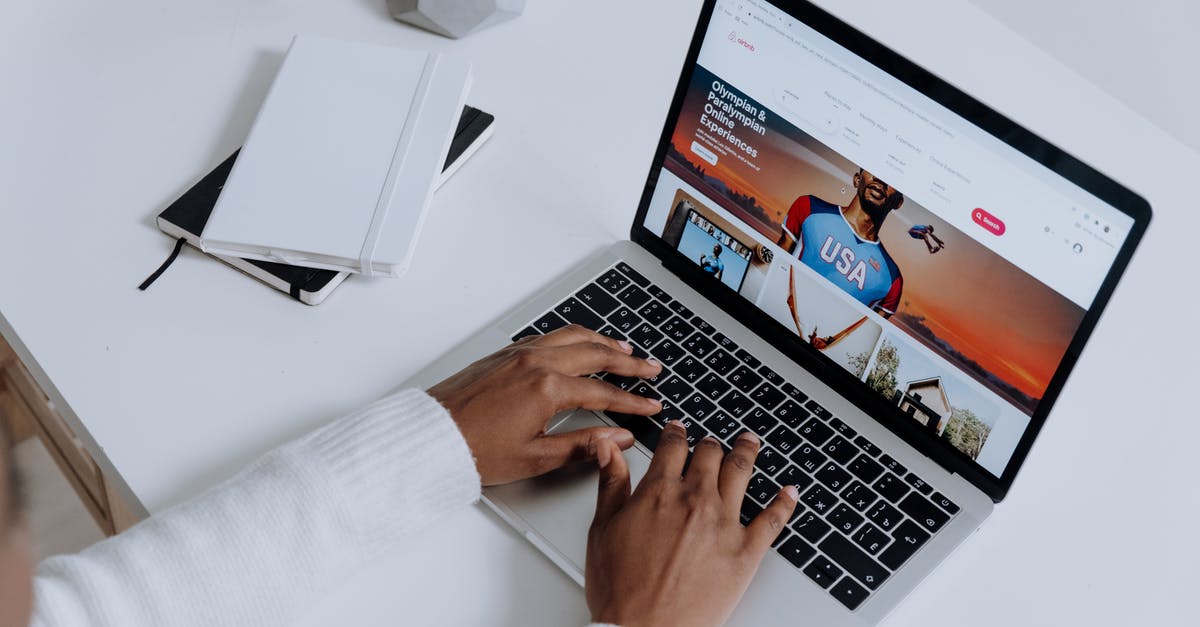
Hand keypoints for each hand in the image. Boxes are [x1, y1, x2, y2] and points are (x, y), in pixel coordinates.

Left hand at [428, 325, 662, 485]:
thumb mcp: (535, 458)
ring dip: (603, 342)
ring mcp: (520, 354)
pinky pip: (550, 336)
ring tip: (624, 349)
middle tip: (651, 369)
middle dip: (628, 362)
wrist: (432, 435)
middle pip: (596, 354)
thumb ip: (582, 445)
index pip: (603, 392)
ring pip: (573, 336)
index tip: (651, 406)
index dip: (632, 401)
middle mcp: (536, 363)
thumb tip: (617, 439)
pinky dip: (574, 336)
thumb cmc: (474, 449)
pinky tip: (580, 343)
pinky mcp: (505, 353)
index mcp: (547, 389)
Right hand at [585, 423, 798, 626]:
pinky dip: (785, 502)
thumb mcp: (602, 528)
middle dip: (710, 445)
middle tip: (713, 442)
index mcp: (659, 492)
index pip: (673, 447)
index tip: (679, 430)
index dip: (676, 433)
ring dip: (747, 453)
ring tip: (750, 444)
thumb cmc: (621, 589)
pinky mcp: (746, 552)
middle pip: (710, 455)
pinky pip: (773, 519)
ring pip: (741, 474)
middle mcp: (695, 501)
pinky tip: (790, 492)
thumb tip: (607, 448)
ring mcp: (724, 524)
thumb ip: (611, 483)